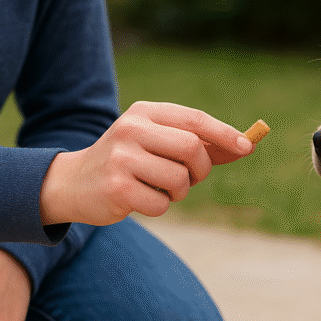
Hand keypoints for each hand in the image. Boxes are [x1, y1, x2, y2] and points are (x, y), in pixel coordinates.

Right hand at [39, 102, 255, 225]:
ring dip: (178, 192)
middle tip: (191, 178)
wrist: (73, 183)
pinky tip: (139, 199)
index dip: (224, 134)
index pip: (194, 119)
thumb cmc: (127, 162)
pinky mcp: (117, 189)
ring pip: (179, 180)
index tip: (247, 147)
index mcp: (143, 113)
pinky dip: (159, 207)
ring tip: (158, 188)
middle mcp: (131, 130)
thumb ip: (195, 142)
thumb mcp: (155, 142)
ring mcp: (122, 159)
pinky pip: (161, 205)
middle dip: (201, 170)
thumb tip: (244, 146)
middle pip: (192, 149)